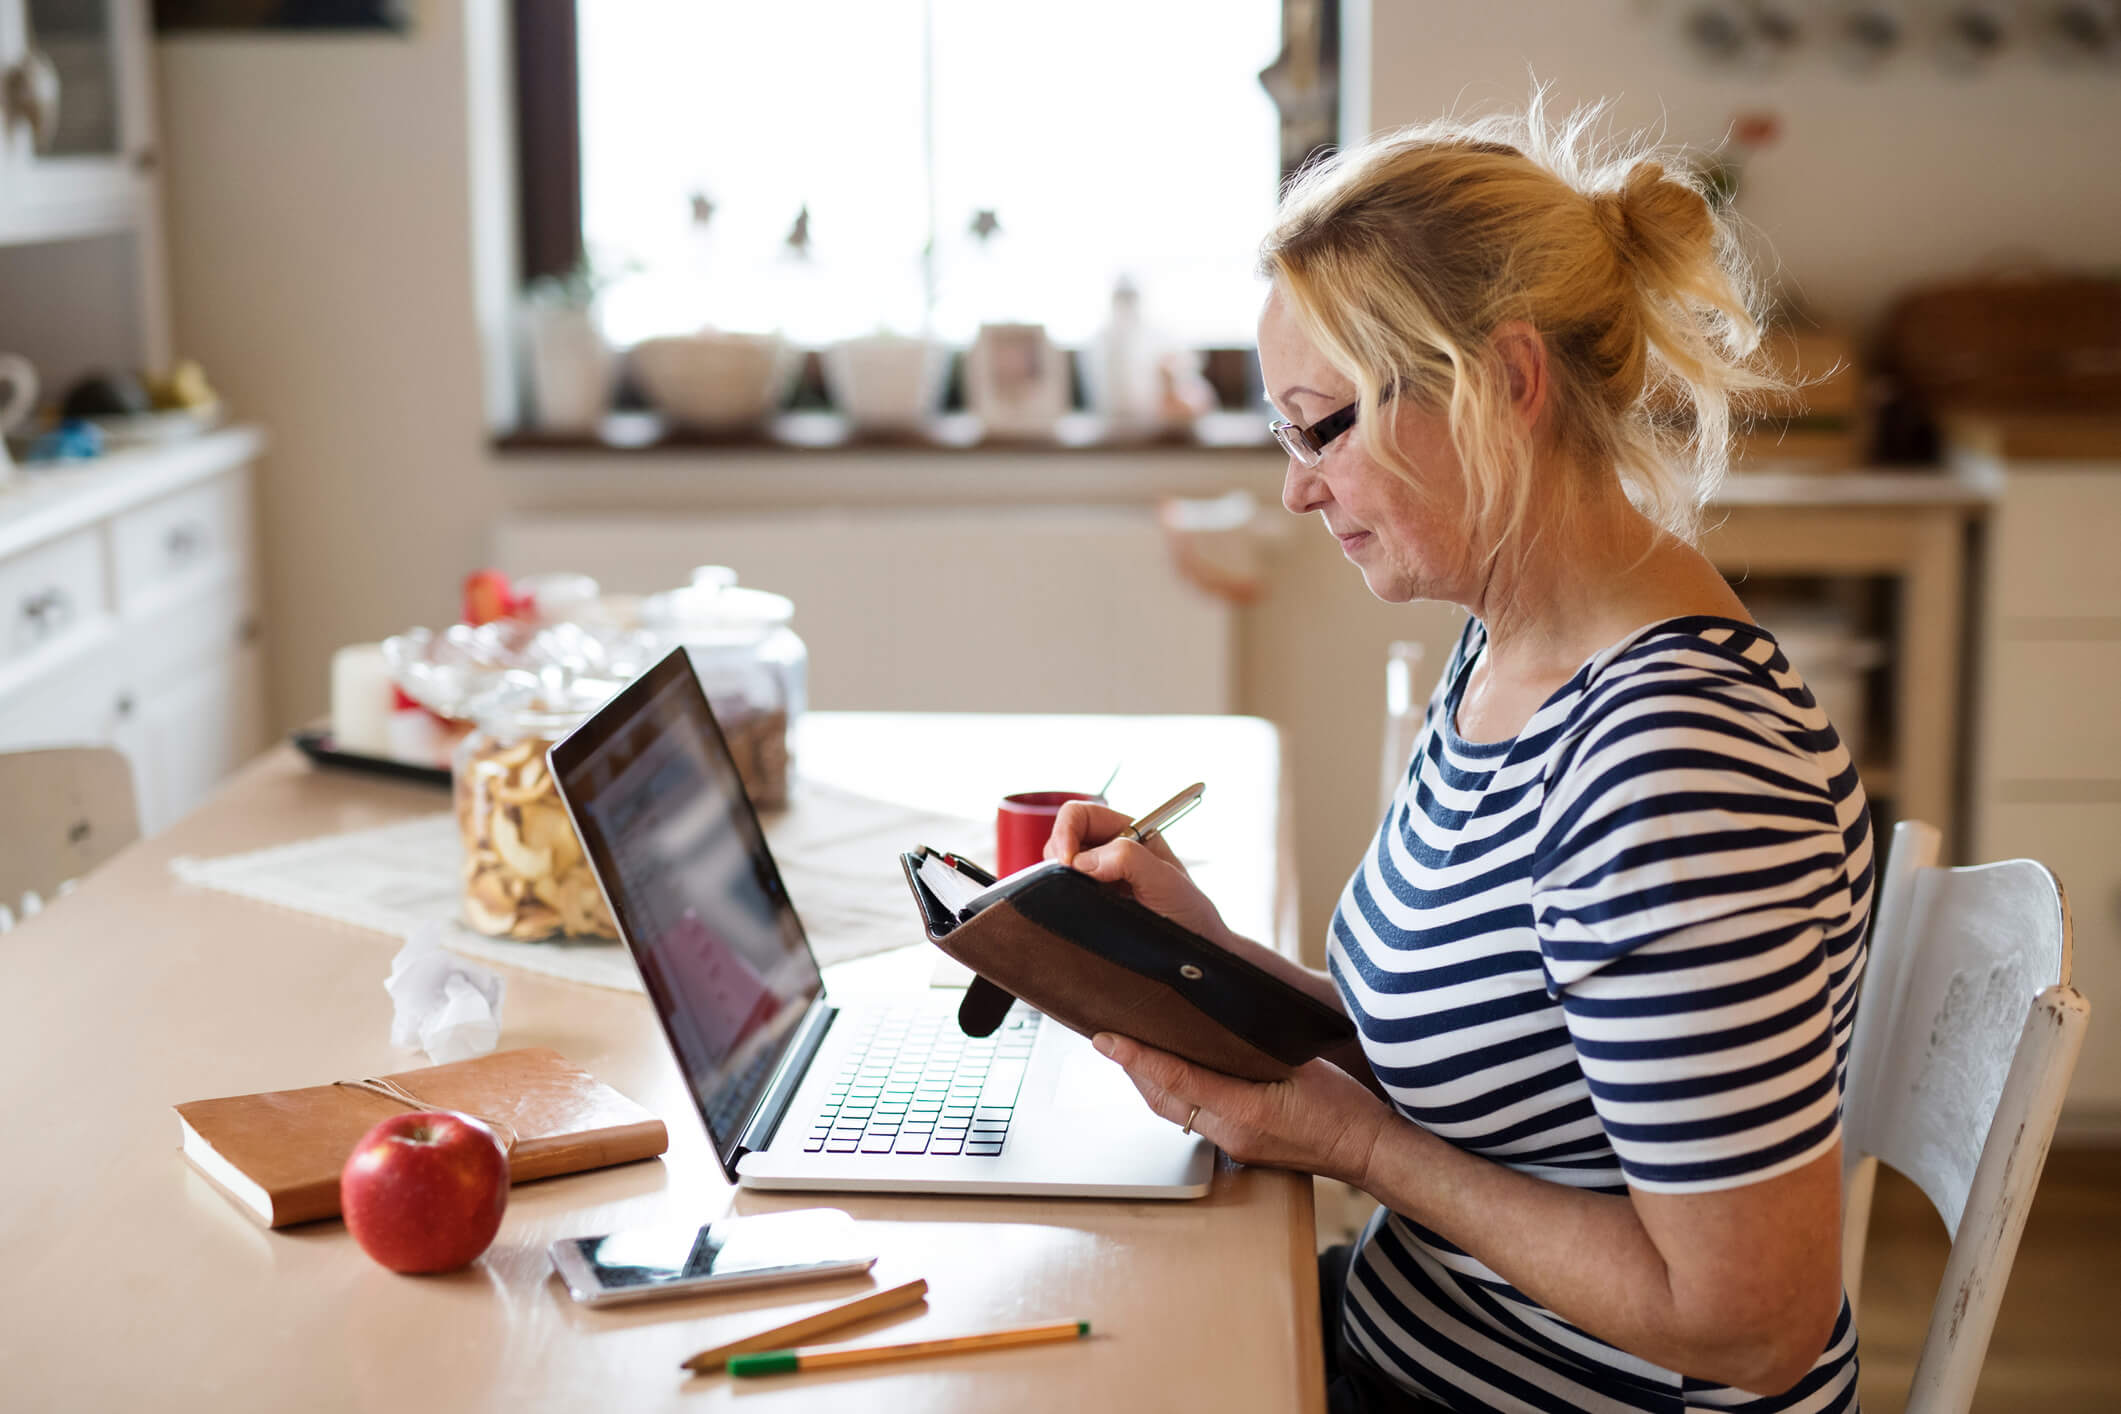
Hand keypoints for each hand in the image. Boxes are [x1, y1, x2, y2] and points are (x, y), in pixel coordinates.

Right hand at [1044, 800, 1234, 947]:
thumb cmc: (1190, 911)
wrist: (1196, 949)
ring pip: (1057, 867)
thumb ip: (1130, 860)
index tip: (1068, 863)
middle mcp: (1108, 849)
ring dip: (1059, 881)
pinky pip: (1062, 892)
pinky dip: (1060, 898)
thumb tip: (1083, 861)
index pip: (1081, 815)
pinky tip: (1080, 911)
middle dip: (1058, 857)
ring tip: (1085, 901)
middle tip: (1069, 886)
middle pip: (1062, 838)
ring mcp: (1097, 877)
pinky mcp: (1090, 901)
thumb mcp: (1167, 881)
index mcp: (1127, 831)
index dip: (1066, 832)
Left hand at [1092, 1032, 1390, 1188]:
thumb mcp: (1302, 1068)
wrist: (1369, 1152)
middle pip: (1163, 1099)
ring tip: (1133, 1050)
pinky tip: (1175, 1074)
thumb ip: (1256, 1051)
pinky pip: (1194, 1118)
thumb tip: (1215, 1028)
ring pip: (1175, 1111)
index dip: (1137, 1057)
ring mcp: (1233, 1145)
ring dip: (1151, 1082)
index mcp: (1245, 1111)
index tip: (1106, 1039)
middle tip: (1109, 1037)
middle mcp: (1230, 1134)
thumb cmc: (1345, 1107)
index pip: (1176, 1078)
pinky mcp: (1240, 1148)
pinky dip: (1176, 1093)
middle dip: (1133, 1068)